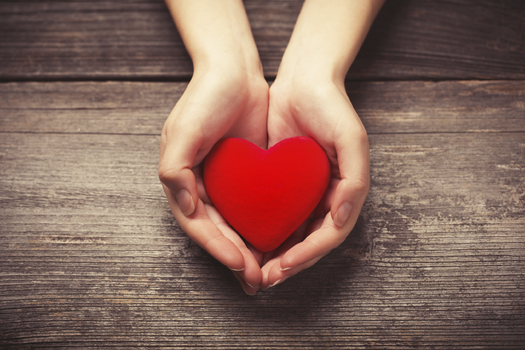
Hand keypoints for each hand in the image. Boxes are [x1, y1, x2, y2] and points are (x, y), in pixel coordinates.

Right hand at [159, 67, 268, 294]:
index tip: (240, 264)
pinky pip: (253, 209)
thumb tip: (185, 207)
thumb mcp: (184, 130)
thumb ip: (175, 169)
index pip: (199, 225)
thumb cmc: (205, 98)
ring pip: (236, 227)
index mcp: (182, 181)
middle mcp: (201, 187)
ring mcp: (224, 184)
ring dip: (249, 251)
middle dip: (235, 258)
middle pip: (217, 232)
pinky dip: (262, 228)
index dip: (218, 247)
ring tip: (267, 272)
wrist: (235, 72)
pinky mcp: (246, 177)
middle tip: (256, 280)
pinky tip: (278, 242)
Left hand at [255, 0, 381, 288]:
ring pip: (291, 233)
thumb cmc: (331, 107)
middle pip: (308, 242)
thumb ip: (354, 182)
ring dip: (274, 254)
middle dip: (288, 263)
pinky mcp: (285, 183)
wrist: (304, 80)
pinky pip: (275, 214)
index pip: (328, 236)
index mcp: (346, 193)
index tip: (281, 269)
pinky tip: (247, 239)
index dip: (306, 256)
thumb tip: (340, 221)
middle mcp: (326, 197)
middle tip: (262, 279)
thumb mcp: (351, 139)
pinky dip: (265, 231)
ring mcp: (305, 192)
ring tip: (253, 270)